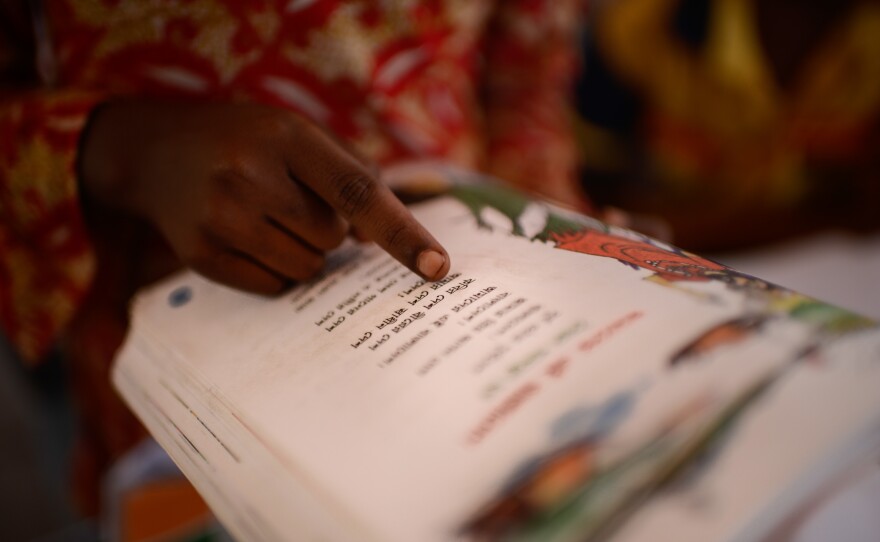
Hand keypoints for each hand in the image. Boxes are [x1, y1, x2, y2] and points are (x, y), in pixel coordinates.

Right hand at [80, 100, 449, 294]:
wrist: (158, 153)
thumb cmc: (249, 142)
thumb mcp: (300, 134)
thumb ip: (353, 175)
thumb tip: (380, 242)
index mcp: (286, 137)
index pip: (357, 193)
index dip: (402, 233)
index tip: (437, 268)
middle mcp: (249, 176)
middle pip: (334, 238)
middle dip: (328, 227)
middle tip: (291, 199)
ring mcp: (220, 218)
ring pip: (307, 269)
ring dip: (305, 252)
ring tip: (269, 217)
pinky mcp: (201, 256)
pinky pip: (274, 287)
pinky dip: (276, 270)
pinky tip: (249, 237)